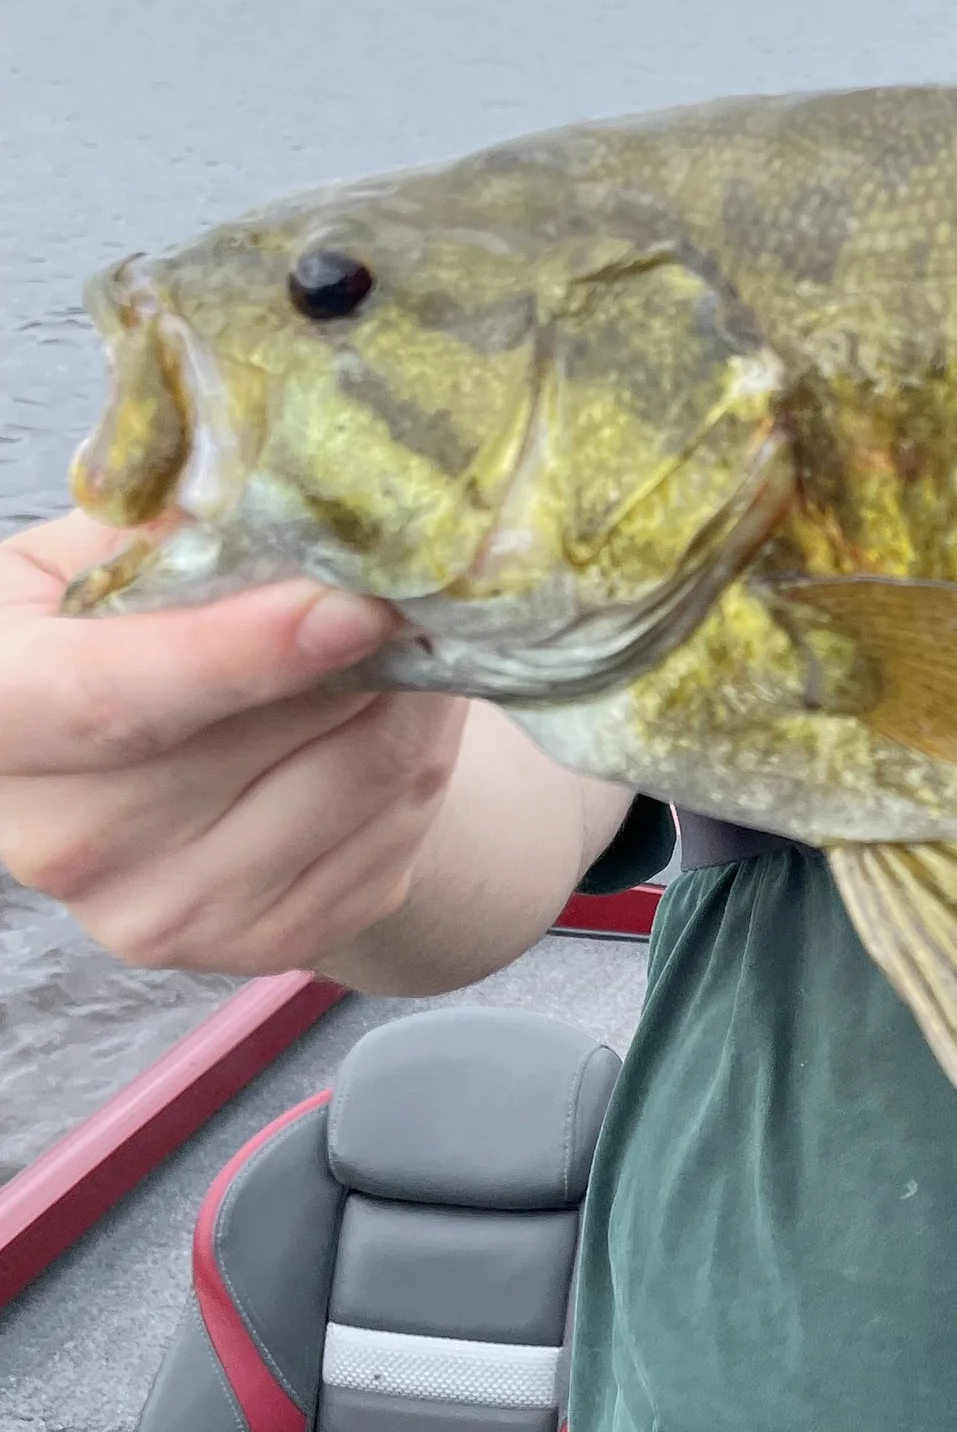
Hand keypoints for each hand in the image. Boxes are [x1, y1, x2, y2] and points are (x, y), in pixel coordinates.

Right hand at [0, 512, 465, 976]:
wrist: (189, 752)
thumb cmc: (130, 622)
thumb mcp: (107, 548)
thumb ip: (177, 523)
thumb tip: (305, 489)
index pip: (104, 700)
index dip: (226, 655)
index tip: (346, 607)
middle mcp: (58, 841)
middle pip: (255, 736)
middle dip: (359, 644)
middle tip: (416, 573)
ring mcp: (160, 911)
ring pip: (356, 776)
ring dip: (410, 690)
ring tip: (404, 633)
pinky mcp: (264, 942)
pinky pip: (396, 826)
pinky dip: (424, 749)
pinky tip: (397, 710)